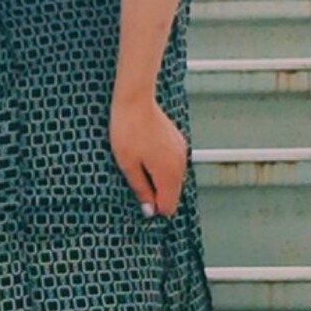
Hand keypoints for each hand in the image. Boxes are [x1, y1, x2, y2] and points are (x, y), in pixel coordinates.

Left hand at [109, 92, 187, 216]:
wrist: (135, 100)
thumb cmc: (128, 131)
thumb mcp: (128, 165)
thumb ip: (141, 190)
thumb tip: (150, 210)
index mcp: (169, 173)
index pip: (169, 206)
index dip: (153, 206)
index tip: (138, 196)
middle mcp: (181, 164)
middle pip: (174, 194)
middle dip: (156, 193)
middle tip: (136, 178)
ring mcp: (182, 151)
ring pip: (174, 179)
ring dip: (159, 178)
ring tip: (139, 163)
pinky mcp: (178, 141)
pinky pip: (173, 164)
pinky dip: (162, 166)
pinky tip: (147, 154)